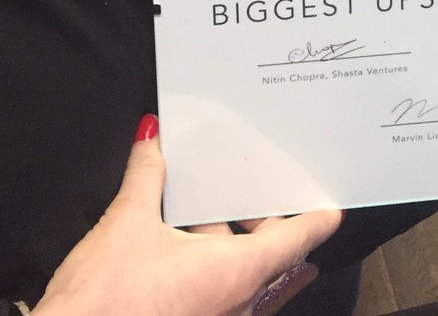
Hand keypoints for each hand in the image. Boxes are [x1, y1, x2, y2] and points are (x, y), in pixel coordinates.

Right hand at [33, 118, 340, 315]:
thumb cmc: (105, 299)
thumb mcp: (127, 223)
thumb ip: (147, 175)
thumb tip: (153, 138)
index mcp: (235, 273)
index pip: (293, 241)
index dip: (314, 220)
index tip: (332, 207)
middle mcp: (236, 303)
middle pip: (269, 257)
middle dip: (261, 222)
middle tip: (256, 187)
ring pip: (242, 276)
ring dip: (230, 243)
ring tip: (207, 206)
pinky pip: (220, 291)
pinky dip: (212, 263)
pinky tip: (181, 241)